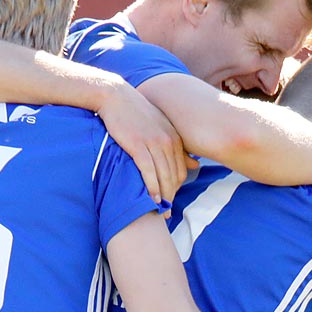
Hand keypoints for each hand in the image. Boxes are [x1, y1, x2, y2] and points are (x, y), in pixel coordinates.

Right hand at [98, 81, 191, 203]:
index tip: (170, 200)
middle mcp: (168, 141)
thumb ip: (178, 147)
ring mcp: (154, 143)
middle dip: (172, 197)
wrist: (116, 97)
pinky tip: (151, 200)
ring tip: (160, 212)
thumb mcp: (161, 127)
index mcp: (175, 138)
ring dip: (163, 197)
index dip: (178, 188)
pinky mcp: (138, 145)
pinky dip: (151, 188)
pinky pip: (148, 172)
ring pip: (163, 177)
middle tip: (167, 214)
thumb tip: (195, 164)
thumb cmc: (136, 113)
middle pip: (175, 176)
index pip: (182, 170)